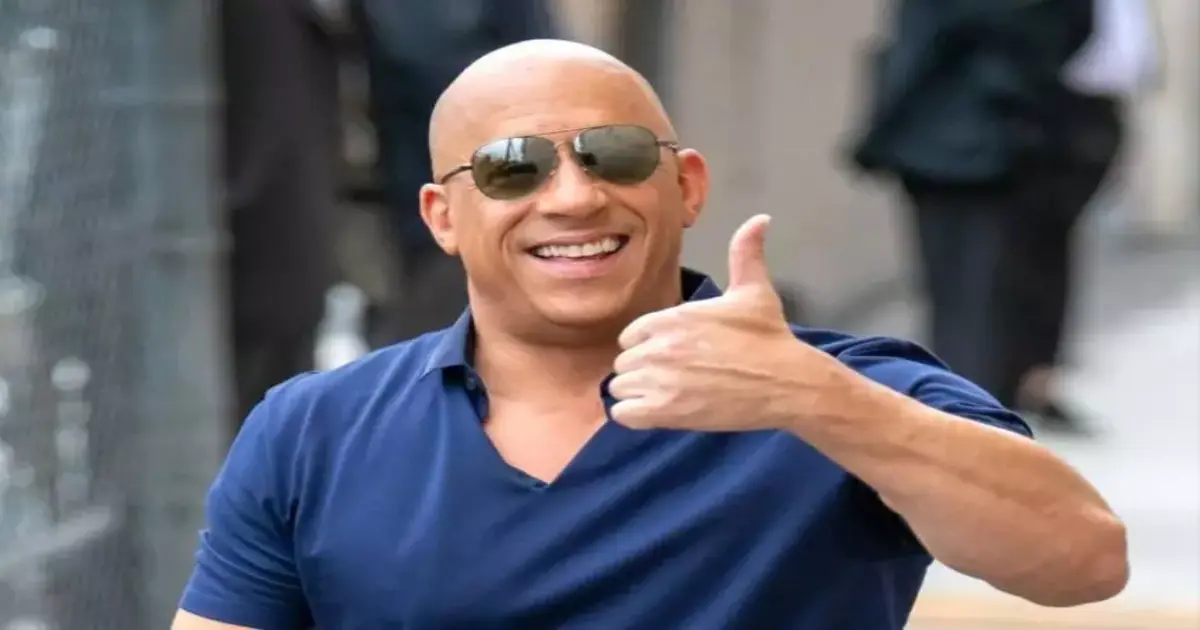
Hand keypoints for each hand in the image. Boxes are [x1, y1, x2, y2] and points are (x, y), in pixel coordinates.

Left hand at [608, 215, 847, 431]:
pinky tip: (659, 413)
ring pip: (621, 387)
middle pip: (624, 362)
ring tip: (669, 397)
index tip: (673, 354)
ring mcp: (659, 380)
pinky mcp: (665, 412)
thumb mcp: (755, 291)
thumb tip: (760, 219)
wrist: (787, 383)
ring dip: (639, 394)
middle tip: (675, 378)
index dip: (647, 346)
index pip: (630, 335)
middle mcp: (658, 346)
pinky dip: (635, 415)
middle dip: (644, 370)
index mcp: (671, 317)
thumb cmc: (769, 338)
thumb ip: (745, 253)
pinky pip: (624, 414)